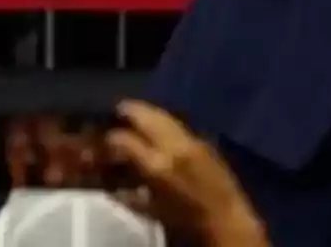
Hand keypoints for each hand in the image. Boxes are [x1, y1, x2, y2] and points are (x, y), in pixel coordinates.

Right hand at [106, 100, 266, 244]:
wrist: (225, 218)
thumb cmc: (184, 220)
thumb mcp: (150, 210)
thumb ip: (127, 195)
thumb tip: (110, 186)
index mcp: (156, 166)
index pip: (125, 140)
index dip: (110, 137)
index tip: (105, 137)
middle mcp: (173, 146)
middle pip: (147, 116)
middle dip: (130, 110)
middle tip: (119, 109)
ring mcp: (192, 139)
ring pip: (165, 116)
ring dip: (148, 112)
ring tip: (136, 112)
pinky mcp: (205, 140)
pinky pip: (179, 124)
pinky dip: (165, 121)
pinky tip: (159, 125)